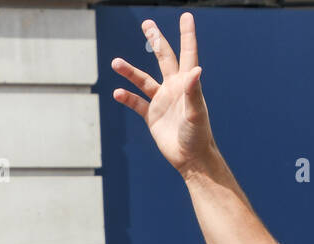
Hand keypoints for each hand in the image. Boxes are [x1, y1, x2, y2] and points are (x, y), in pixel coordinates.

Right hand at [111, 13, 216, 174]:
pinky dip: (126, 98)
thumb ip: (194, 91)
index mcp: (187, 83)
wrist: (190, 157)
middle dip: (155, 40)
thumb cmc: (198, 135)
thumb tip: (195, 69)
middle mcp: (174, 87)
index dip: (187, 34)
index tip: (185, 16)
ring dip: (129, 72)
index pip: (187, 52)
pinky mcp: (151, 115)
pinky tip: (117, 93)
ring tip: (115, 62)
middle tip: (146, 24)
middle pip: (163, 58)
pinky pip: (136, 103)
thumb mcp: (196, 113)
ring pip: (143, 80)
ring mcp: (162, 100)